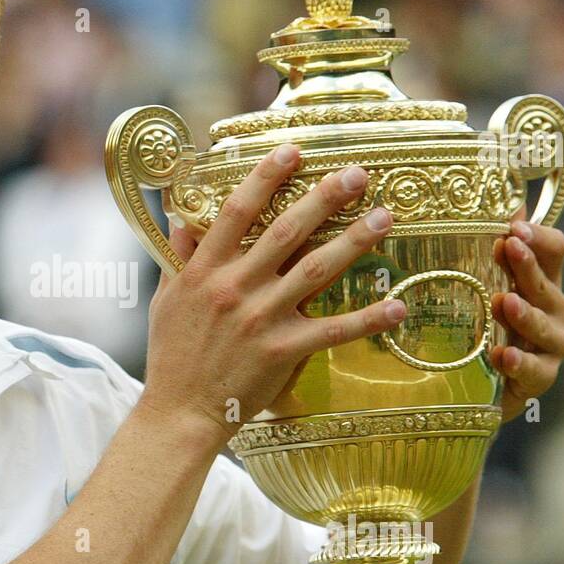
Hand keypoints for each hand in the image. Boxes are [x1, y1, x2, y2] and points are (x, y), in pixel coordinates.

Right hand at [140, 144, 406, 446]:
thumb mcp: (166, 299)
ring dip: (354, 241)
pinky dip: (367, 319)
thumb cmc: (172, 355)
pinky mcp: (283, 351)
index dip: (266, 177)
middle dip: (325, 197)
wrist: (179, 411)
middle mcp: (235, 287)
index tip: (293, 151)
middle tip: (358, 173)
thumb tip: (184, 220)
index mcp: (204, 270)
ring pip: (316, 270)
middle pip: (287, 231)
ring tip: (385, 217)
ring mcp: (261, 319)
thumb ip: (179, 258)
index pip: (238, 211)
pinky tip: (397, 306)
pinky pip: (333, 331)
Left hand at [488, 208, 563, 423]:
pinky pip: (536, 370)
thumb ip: (491, 250)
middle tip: (510, 247)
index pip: (554, 250)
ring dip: (526, 314)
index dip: (538, 236)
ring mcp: (551, 344)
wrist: (484, 386)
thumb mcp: (484, 285)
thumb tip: (495, 204)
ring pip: (546, 327)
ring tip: (504, 302)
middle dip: (528, 266)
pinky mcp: (541, 377)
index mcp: (543, 280)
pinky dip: (521, 362)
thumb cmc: (489, 326)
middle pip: (547, 283)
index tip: (513, 228)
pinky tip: (503, 355)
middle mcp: (554, 309)